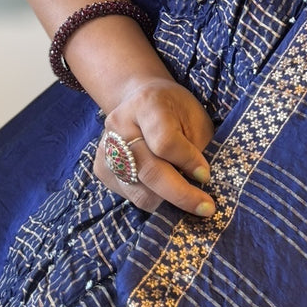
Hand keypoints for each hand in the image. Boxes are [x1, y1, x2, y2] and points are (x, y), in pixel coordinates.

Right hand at [95, 76, 215, 216]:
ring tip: (188, 200)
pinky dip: (153, 199)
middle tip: (205, 208)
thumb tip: (200, 184)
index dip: (188, 163)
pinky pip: (130, 195)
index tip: (206, 176)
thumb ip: (197, 149)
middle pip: (149, 170)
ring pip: (139, 191)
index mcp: (146, 104)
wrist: (141, 98)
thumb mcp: (195, 118)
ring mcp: (105, 148)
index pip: (165, 142)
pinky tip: (166, 192)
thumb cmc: (176, 110)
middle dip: (181, 194)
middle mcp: (120, 125)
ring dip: (168, 202)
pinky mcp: (100, 168)